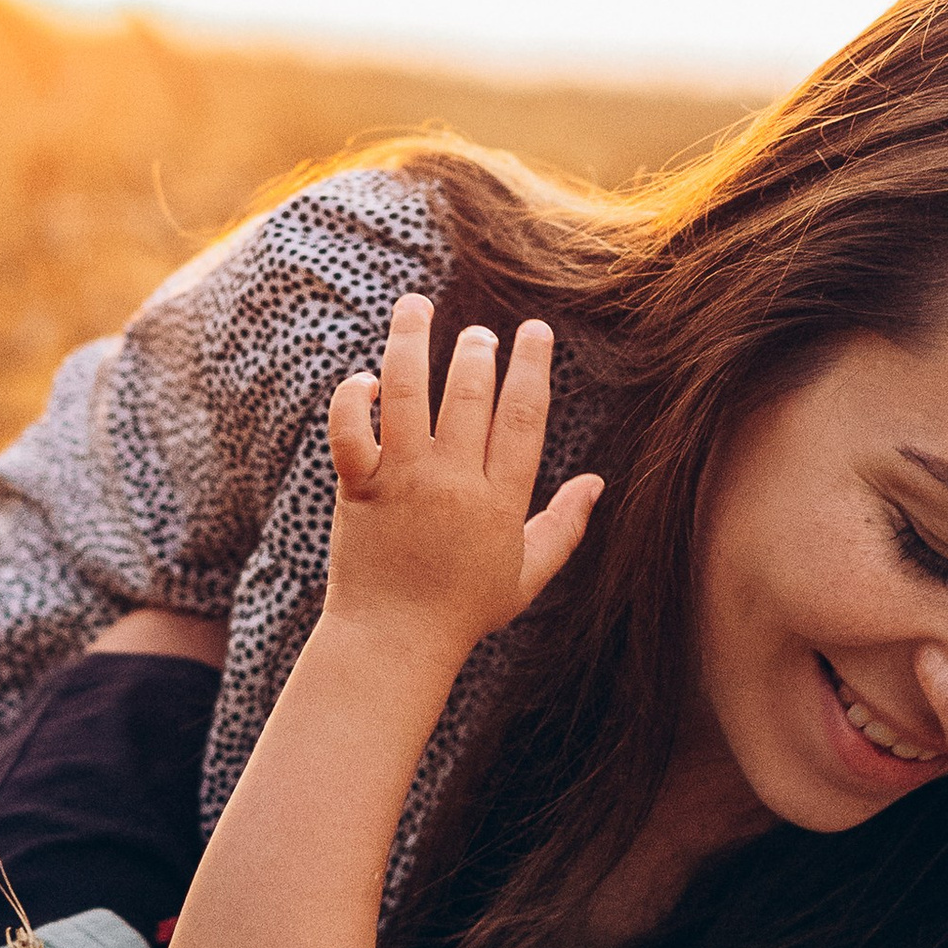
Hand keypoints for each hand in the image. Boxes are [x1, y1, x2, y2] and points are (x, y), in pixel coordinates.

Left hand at [324, 292, 603, 660]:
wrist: (393, 642)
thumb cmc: (462, 611)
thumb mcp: (527, 575)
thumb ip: (564, 526)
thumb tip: (597, 482)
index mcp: (499, 501)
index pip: (523, 417)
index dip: (531, 366)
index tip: (534, 330)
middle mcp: (453, 483)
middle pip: (469, 395)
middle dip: (477, 352)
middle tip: (479, 333)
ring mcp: (402, 483)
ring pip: (405, 393)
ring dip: (410, 341)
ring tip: (416, 305)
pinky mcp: (357, 489)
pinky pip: (350, 432)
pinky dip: (351, 399)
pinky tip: (364, 379)